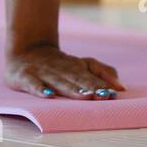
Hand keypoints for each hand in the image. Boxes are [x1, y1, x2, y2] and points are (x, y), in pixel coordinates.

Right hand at [5, 43, 125, 99]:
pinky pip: (32, 83)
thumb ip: (102, 72)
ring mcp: (42, 71)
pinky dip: (39, 89)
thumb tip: (122, 87)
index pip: (90, 74)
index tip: (112, 94)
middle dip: (90, 86)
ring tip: (85, 96)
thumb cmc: (59, 64)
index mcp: (76, 65)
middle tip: (103, 96)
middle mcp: (60, 67)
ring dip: (72, 89)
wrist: (26, 50)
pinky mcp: (24, 76)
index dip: (101, 83)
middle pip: (77, 78)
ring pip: (59, 81)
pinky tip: (48, 95)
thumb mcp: (82, 64)